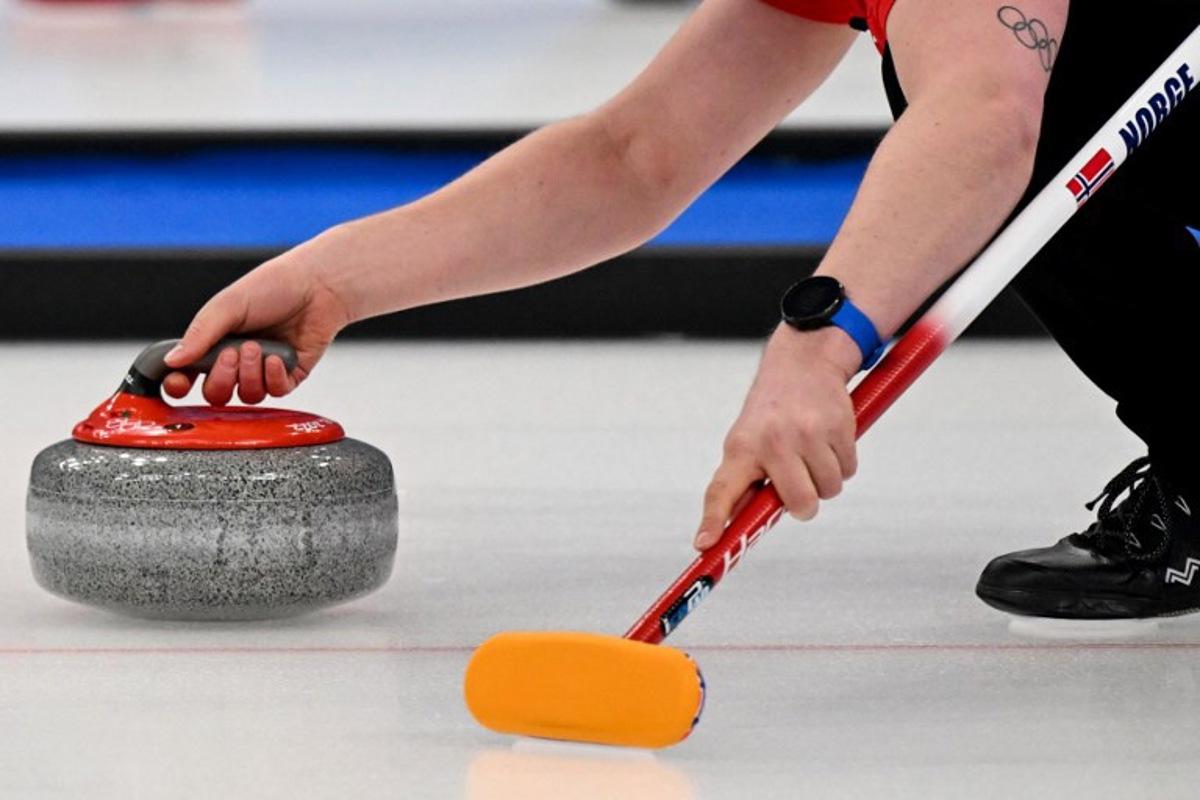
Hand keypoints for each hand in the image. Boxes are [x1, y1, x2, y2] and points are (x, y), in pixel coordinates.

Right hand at [162, 228, 355, 404]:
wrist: (317, 286)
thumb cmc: (271, 288)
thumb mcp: (228, 306)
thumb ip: (200, 334)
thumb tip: (172, 360)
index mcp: (215, 342)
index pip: (189, 374)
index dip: (180, 385)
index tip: (179, 382)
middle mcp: (237, 361)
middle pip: (216, 394)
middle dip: (221, 378)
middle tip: (232, 353)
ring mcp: (263, 371)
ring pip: (247, 396)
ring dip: (249, 375)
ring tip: (257, 348)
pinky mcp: (290, 376)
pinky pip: (275, 392)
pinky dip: (273, 377)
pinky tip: (277, 357)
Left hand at [694, 325, 860, 549]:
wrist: (803, 361)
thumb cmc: (772, 410)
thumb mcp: (748, 439)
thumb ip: (749, 480)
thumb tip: (743, 524)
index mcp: (742, 448)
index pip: (721, 490)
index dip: (713, 520)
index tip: (705, 544)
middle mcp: (772, 442)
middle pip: (802, 505)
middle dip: (806, 502)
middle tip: (800, 480)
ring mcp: (807, 434)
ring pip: (830, 489)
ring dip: (826, 479)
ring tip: (812, 450)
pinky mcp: (838, 427)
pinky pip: (848, 470)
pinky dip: (842, 462)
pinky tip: (828, 438)